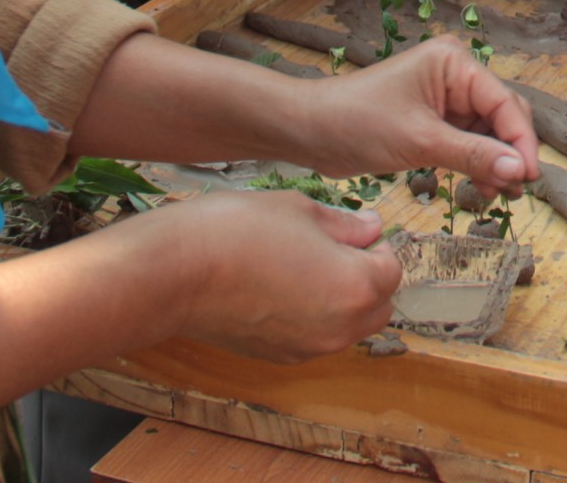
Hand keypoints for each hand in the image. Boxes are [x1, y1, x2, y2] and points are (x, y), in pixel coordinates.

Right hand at [154, 189, 402, 360]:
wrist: (175, 273)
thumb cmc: (238, 232)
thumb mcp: (301, 210)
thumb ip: (345, 225)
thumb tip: (371, 230)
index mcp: (356, 288)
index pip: (391, 268)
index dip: (375, 244)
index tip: (353, 229)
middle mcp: (339, 328)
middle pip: (378, 305)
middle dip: (367, 277)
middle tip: (334, 247)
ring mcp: (307, 347)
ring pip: (348, 326)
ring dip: (342, 300)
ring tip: (303, 265)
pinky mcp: (278, 356)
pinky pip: (314, 337)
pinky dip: (312, 316)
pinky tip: (280, 287)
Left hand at [289, 34, 539, 195]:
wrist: (309, 130)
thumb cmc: (357, 122)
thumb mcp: (420, 141)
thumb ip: (473, 155)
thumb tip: (518, 172)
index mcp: (454, 63)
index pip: (504, 103)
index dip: (521, 142)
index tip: (529, 177)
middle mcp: (455, 75)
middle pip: (502, 116)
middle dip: (511, 153)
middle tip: (517, 191)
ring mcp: (445, 99)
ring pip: (488, 133)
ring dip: (495, 163)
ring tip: (499, 196)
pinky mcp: (434, 121)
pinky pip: (468, 143)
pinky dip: (476, 165)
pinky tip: (481, 188)